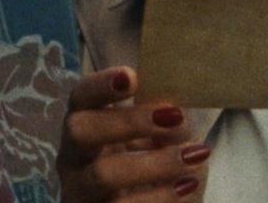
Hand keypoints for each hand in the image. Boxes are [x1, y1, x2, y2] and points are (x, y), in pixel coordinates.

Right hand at [58, 67, 210, 200]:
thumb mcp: (163, 139)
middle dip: (128, 121)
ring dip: (154, 164)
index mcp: (86, 125)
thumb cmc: (155, 167)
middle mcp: (73, 158)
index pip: (80, 96)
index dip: (101, 84)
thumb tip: (177, 113)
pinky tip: (187, 188)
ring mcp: (79, 192)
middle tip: (176, 118)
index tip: (132, 77)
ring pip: (103, 175)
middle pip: (81, 130)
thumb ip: (166, 120)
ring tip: (194, 158)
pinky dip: (158, 197)